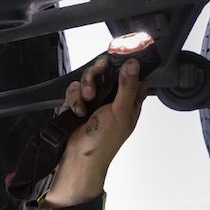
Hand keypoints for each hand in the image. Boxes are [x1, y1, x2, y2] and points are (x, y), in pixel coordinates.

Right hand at [38, 56, 147, 207]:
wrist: (79, 157)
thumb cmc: (105, 142)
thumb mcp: (121, 112)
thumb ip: (127, 86)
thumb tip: (134, 64)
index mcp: (129, 101)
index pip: (134, 75)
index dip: (130, 63)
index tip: (123, 53)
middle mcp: (112, 98)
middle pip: (108, 71)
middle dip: (101, 70)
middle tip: (101, 70)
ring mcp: (94, 100)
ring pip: (89, 77)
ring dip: (86, 85)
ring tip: (87, 99)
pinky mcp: (77, 103)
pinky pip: (74, 89)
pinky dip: (74, 99)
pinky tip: (78, 111)